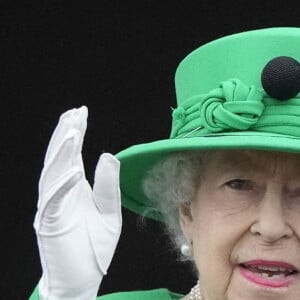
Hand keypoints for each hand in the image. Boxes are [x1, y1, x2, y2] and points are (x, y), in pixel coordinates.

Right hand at [33, 106, 121, 299]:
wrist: (83, 278)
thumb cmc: (94, 246)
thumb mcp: (108, 211)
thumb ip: (108, 185)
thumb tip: (107, 155)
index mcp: (74, 188)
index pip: (72, 154)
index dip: (75, 133)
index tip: (81, 113)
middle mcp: (60, 193)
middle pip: (60, 158)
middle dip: (67, 134)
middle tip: (75, 113)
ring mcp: (52, 207)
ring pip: (53, 173)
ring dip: (62, 152)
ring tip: (73, 131)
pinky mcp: (50, 224)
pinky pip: (55, 201)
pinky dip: (62, 185)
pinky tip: (73, 169)